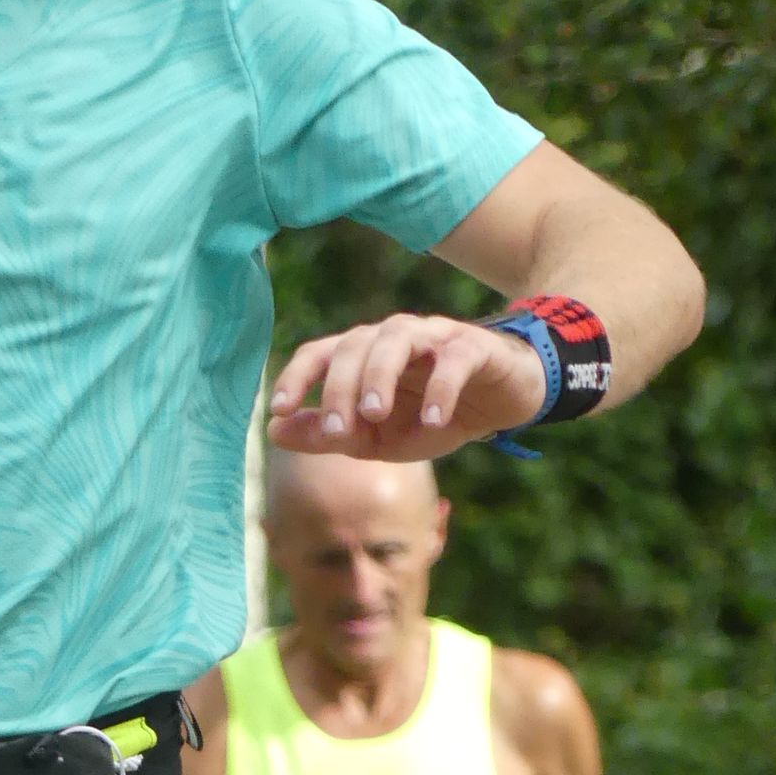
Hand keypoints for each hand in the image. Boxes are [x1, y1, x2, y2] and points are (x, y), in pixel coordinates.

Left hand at [267, 314, 545, 460]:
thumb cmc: (431, 417)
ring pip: (395, 341)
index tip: (277, 409)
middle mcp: (390, 337)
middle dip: (339, 389)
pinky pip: (452, 360)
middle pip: (353, 347)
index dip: (296, 378)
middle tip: (339, 431)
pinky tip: (434, 422)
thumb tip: (274, 432)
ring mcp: (432, 336)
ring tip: (374, 416)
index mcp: (361, 355)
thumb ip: (329, 434)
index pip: (319, 354)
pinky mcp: (474, 347)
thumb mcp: (376, 438)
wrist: (501, 403)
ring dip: (379, 377)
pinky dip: (441, 389)